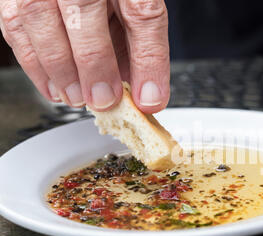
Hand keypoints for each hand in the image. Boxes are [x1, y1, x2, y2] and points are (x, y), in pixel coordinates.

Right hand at [0, 0, 169, 112]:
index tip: (149, 98)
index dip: (147, 60)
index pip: (141, 12)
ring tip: (77, 98)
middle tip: (104, 100)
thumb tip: (145, 92)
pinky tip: (53, 88)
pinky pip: (14, 24)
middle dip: (94, 63)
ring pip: (39, 14)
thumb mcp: (135, 12)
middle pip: (83, 8)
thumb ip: (142, 45)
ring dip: (59, 68)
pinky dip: (33, 62)